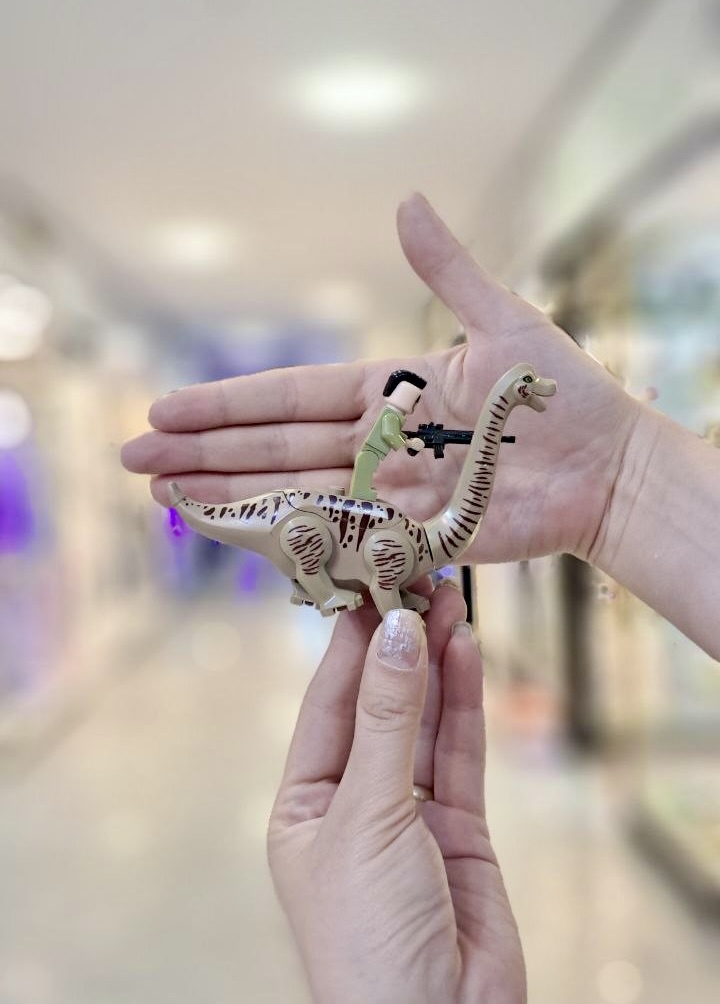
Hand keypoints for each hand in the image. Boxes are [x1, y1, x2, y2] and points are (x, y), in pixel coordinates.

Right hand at [121, 193, 639, 563]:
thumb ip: (447, 272)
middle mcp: (376, 443)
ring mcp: (387, 493)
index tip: (166, 406)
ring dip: (224, 493)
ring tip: (161, 493)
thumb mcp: (503, 322)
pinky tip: (231, 532)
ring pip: (290, 493)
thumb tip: (405, 202)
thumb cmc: (563, 393)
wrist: (606, 469)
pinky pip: (334, 537)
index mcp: (389, 391)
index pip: (290, 397)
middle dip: (202, 452)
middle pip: (273, 448)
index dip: (227, 405)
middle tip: (134, 456)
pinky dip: (282, 536)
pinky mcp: (408, 536)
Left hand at [268, 583, 524, 1003]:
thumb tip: (393, 632)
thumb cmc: (369, 937)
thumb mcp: (368, 815)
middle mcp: (355, 800)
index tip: (369, 579)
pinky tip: (465, 651)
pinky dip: (465, 701)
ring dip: (435, 661)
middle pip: (379, 702)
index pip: (327, 702)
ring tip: (448, 597)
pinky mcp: (461, 827)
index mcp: (304, 803)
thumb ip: (388, 721)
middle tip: (419, 575)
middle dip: (397, 642)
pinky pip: (461, 751)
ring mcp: (411, 812)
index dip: (349, 641)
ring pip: (424, 719)